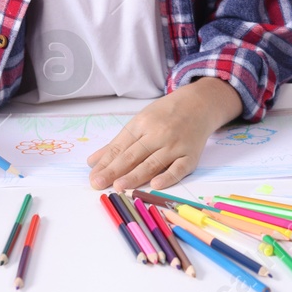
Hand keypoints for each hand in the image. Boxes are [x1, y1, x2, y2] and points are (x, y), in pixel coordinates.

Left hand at [88, 78, 240, 190]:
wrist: (199, 104)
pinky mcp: (191, 155)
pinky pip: (179, 168)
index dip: (106, 163)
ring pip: (153, 163)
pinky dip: (168, 176)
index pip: (120, 147)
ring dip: (135, 175)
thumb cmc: (165, 115)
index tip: (93, 177)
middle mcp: (158, 134)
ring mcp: (175, 145)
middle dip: (115, 170)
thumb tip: (93, 162)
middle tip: (98, 183)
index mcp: (142, 124)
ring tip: (119, 186)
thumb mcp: (139, 122)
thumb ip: (117, 144)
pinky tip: (155, 185)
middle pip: (133, 155)